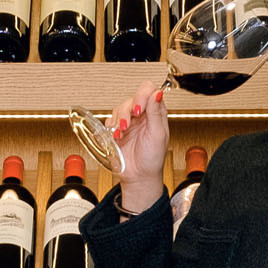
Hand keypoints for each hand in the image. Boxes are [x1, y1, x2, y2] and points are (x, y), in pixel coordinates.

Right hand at [111, 85, 168, 211]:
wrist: (139, 176)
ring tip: (122, 132)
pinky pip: (110, 119)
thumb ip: (156, 112)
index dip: (143, 95)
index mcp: (156, 113)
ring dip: (119, 119)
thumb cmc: (152, 159)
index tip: (140, 108)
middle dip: (128, 110)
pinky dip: (111, 126)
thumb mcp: (158, 135)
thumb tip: (158, 93)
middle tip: (128, 123)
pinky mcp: (117, 129)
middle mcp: (143, 115)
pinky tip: (117, 136)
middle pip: (132, 98)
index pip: (149, 90)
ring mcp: (129, 121)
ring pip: (120, 107)